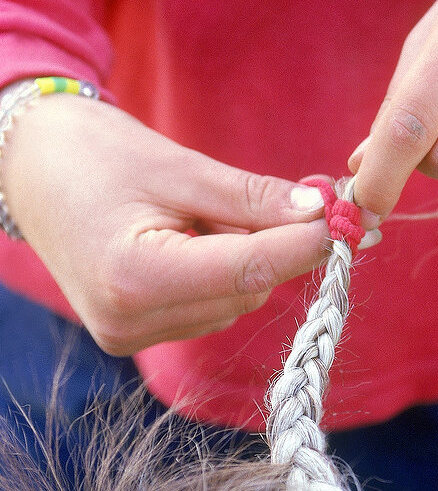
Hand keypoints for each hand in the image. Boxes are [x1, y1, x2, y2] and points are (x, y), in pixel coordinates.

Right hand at [1, 96, 331, 353]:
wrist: (30, 169)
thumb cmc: (95, 154)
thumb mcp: (179, 166)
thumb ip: (252, 196)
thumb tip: (322, 211)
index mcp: (136, 277)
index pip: (250, 268)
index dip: (308, 243)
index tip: (353, 219)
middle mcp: (130, 321)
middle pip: (246, 289)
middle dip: (277, 243)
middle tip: (297, 195)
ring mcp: (129, 335)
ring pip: (235, 301)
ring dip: (247, 256)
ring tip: (203, 211)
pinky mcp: (133, 334)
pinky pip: (210, 307)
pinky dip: (222, 271)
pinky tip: (192, 236)